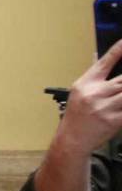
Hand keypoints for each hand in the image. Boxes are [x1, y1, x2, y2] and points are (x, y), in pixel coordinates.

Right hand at [58, 39, 121, 154]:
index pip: (105, 62)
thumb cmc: (76, 115)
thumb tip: (98, 56)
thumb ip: (93, 75)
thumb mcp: (78, 91)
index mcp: (86, 84)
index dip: (118, 51)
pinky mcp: (115, 120)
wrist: (73, 139)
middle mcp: (95, 93)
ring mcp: (105, 107)